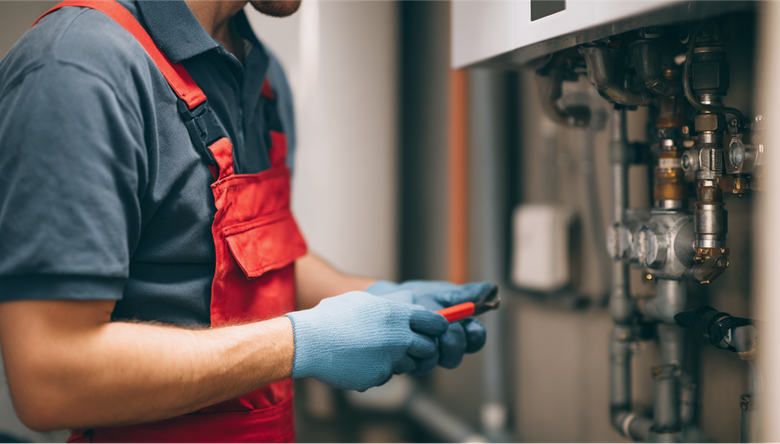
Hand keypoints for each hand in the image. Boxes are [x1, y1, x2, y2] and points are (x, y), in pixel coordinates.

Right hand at [285, 291, 448, 390]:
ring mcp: (390, 360)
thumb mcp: (365, 301)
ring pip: (408, 364)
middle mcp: (399, 338)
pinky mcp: (378, 378)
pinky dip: (377, 371)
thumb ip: (391, 306)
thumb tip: (408, 306)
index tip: (438, 328)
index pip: (434, 322)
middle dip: (423, 348)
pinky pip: (386, 376)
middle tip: (409, 345)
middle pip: (428, 348)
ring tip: (374, 351)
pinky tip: (359, 362)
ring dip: (398, 360)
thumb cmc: (333, 317)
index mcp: (397, 315)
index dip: (438, 326)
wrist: (310, 342)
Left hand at [366, 280, 490, 373]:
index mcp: (458, 327)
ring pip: (434, 362)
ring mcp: (427, 356)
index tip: (467, 327)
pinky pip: (414, 365)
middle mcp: (445, 346)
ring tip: (417, 334)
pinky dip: (410, 354)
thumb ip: (465, 293)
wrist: (385, 303)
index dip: (474, 337)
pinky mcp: (409, 362)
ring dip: (428, 349)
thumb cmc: (416, 297)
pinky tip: (404, 342)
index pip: (476, 338)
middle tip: (439, 331)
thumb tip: (491, 289)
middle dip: (449, 343)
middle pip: (455, 354)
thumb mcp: (440, 292)